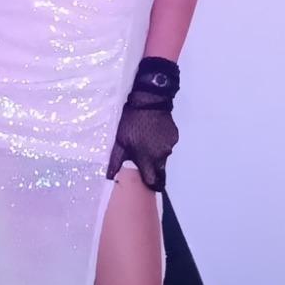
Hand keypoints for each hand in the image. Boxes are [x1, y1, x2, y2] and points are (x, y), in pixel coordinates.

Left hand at [105, 57, 180, 191]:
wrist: (150, 101)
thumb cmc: (131, 122)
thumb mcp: (119, 141)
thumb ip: (116, 161)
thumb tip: (110, 178)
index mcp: (147, 159)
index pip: (152, 181)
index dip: (149, 184)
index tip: (145, 183)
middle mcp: (162, 155)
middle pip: (159, 169)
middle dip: (153, 168)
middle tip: (144, 158)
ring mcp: (170, 146)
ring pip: (164, 156)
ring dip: (157, 153)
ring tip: (148, 141)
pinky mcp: (175, 136)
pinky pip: (168, 144)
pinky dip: (162, 142)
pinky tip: (155, 132)